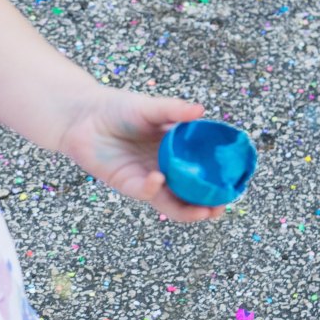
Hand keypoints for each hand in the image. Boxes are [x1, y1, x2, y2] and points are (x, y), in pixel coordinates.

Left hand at [57, 87, 225, 221]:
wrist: (82, 116)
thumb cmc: (118, 108)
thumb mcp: (150, 107)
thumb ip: (174, 110)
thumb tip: (201, 110)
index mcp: (177, 150)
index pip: (203, 168)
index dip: (219, 178)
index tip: (236, 182)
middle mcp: (166, 168)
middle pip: (192, 192)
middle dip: (208, 204)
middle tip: (222, 206)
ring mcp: (147, 177)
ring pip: (172, 201)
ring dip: (188, 210)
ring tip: (204, 211)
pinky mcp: (127, 183)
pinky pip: (145, 192)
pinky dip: (154, 188)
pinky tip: (159, 178)